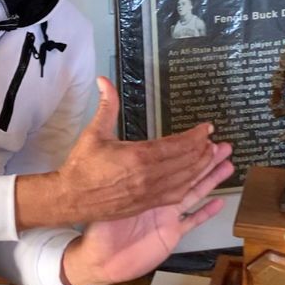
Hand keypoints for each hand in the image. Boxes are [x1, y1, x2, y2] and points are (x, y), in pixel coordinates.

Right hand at [15, 77, 216, 230]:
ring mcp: (149, 193)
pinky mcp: (146, 204)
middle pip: (186, 163)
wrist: (70, 199)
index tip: (206, 128)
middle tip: (215, 141)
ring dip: (201, 168)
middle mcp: (148, 176)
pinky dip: (190, 185)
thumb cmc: (81, 166)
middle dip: (203, 151)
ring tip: (214, 157)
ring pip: (185, 180)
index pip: (177, 145)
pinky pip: (175, 195)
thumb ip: (107, 106)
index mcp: (138, 156)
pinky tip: (196, 179)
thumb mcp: (94, 133)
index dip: (195, 136)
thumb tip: (104, 80)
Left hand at [59, 141, 233, 284]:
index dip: (187, 149)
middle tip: (223, 146)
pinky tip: (219, 201)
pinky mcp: (170, 234)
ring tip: (227, 165)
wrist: (99, 258)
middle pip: (187, 175)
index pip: (170, 162)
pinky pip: (192, 222)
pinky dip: (206, 212)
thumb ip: (110, 172)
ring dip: (211, 179)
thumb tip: (107, 136)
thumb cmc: (98, 228)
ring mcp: (166, 217)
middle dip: (206, 160)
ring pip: (193, 193)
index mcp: (144, 186)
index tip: (202, 136)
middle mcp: (158, 200)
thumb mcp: (103, 196)